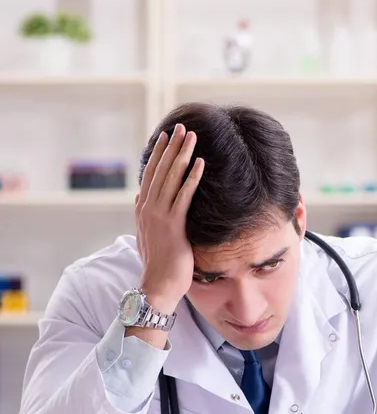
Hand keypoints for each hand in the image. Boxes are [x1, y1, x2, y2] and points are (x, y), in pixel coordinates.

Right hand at [135, 123, 203, 312]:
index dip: (159, 154)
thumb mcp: (148, 236)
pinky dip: (192, 178)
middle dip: (171, 147)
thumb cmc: (158, 264)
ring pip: (171, 178)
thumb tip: (140, 200)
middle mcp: (147, 209)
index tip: (166, 136)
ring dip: (182, 155)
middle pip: (160, 170)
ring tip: (191, 136)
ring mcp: (159, 216)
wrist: (157, 286)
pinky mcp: (173, 226)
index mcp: (143, 210)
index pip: (150, 175)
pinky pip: (184, 196)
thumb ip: (145, 217)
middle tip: (180, 126)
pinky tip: (200, 163)